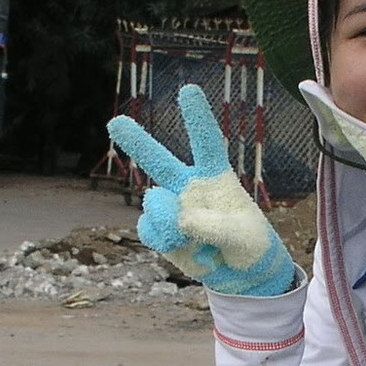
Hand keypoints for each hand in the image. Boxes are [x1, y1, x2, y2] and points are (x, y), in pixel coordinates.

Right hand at [106, 87, 297, 296]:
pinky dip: (162, 239)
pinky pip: (147, 228)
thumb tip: (179, 217)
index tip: (188, 91)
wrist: (241, 274)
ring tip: (189, 235)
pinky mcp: (162, 230)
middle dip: (136, 142)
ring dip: (167, 219)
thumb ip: (214, 225)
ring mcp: (172, 207)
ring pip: (154, 202)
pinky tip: (179, 244)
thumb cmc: (250, 244)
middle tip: (115, 123)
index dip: (197, 117)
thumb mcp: (242, 235)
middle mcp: (189, 186)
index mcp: (215, 177)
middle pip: (159, 160)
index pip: (205, 142)